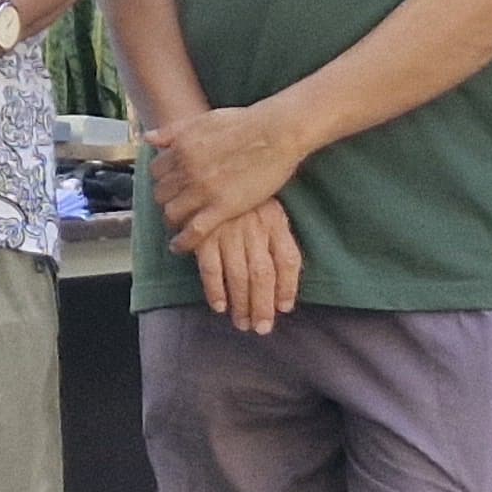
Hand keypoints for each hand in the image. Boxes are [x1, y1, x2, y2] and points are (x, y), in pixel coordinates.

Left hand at [146, 101, 310, 248]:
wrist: (275, 133)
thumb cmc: (244, 123)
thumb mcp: (203, 120)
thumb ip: (173, 131)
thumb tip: (147, 139)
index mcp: (181, 148)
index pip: (156, 172)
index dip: (163, 180)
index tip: (171, 186)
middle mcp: (187, 170)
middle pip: (161, 194)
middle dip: (167, 200)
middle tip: (176, 205)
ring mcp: (203, 190)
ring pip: (172, 213)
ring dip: (173, 220)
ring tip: (180, 223)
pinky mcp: (223, 207)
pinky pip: (193, 231)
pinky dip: (183, 242)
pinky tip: (179, 247)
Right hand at [190, 199, 303, 334]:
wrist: (211, 164)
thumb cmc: (242, 192)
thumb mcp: (268, 204)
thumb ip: (277, 234)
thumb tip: (287, 271)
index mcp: (274, 219)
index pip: (288, 259)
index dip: (288, 287)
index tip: (284, 307)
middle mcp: (253, 228)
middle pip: (263, 274)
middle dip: (263, 305)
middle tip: (262, 327)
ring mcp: (228, 232)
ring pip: (239, 276)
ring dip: (241, 304)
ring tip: (242, 323)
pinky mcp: (203, 235)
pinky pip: (210, 268)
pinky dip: (214, 290)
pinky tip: (219, 305)